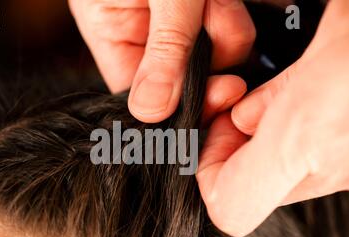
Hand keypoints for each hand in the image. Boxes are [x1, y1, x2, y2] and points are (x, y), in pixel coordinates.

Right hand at [69, 0, 255, 122]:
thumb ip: (164, 48)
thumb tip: (152, 112)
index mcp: (114, 35)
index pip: (142, 95)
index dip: (178, 107)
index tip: (214, 100)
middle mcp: (144, 37)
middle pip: (186, 81)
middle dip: (211, 61)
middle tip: (218, 30)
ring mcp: (177, 27)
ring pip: (215, 58)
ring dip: (227, 31)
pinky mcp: (206, 13)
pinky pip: (230, 34)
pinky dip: (233, 16)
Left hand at [197, 0, 348, 236]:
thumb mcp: (335, 32)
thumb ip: (282, 88)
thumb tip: (246, 116)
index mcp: (313, 135)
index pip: (230, 206)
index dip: (210, 173)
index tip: (217, 129)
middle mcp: (340, 165)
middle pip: (255, 189)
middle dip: (235, 147)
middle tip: (237, 104)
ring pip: (288, 176)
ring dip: (268, 139)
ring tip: (274, 95)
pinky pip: (320, 163)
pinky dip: (301, 136)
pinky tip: (308, 97)